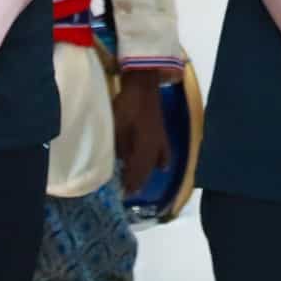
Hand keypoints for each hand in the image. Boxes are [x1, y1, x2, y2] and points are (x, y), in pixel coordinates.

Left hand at [112, 67, 173, 191]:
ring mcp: (161, 140)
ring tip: (140, 182)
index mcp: (143, 148)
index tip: (123, 194)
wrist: (143, 85)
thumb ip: (119, 147)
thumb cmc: (127, 105)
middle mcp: (155, 148)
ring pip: (155, 162)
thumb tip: (120, 162)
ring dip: (147, 173)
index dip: (130, 184)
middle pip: (147, 170)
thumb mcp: (117, 127)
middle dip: (139, 181)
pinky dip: (162, 161)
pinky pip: (164, 152)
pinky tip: (162, 166)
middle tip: (130, 191)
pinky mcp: (162, 131)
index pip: (137, 172)